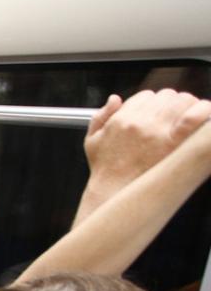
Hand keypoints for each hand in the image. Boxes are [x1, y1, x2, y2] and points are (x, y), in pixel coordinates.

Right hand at [84, 89, 210, 191]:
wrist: (112, 194)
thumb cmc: (105, 170)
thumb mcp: (92, 141)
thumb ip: (100, 117)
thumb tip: (114, 99)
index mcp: (121, 119)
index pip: (146, 96)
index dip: (154, 104)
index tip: (158, 113)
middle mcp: (139, 122)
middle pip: (167, 96)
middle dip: (172, 104)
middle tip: (174, 118)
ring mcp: (157, 132)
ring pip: (183, 101)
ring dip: (188, 107)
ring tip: (189, 119)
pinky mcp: (173, 143)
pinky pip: (194, 117)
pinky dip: (202, 112)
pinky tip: (204, 115)